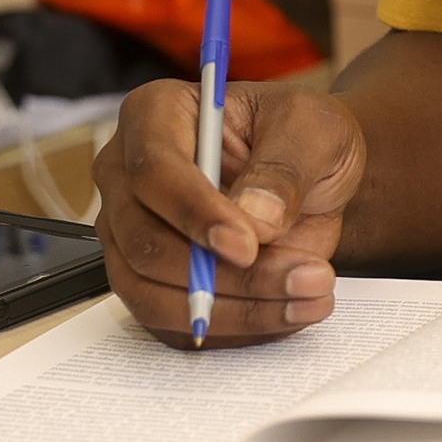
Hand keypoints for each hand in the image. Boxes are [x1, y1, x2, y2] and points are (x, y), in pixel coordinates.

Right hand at [92, 79, 367, 349]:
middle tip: (302, 277)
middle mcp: (127, 177)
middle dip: (224, 274)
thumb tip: (253, 218)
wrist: (311, 179)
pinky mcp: (150, 283)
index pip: (153, 170)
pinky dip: (233, 327)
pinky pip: (174, 324)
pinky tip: (289, 310)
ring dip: (234, 310)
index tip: (247, 244)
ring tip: (308, 295)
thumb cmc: (300, 139)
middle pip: (143, 242)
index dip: (195, 212)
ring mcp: (130, 235)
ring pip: (153, 294)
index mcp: (154, 115)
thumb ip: (285, 167)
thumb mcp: (314, 129)